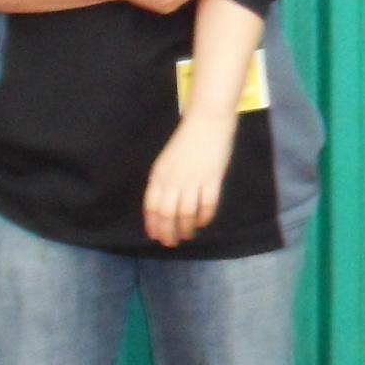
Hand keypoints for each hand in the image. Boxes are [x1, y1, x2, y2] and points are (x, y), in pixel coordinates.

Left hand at [144, 112, 236, 246]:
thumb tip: (161, 206)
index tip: (156, 236)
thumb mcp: (166, 160)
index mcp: (160, 174)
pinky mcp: (213, 179)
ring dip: (186, 228)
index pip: (152, 206)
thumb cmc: (185, 140)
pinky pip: (208, 204)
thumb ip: (163, 181)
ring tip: (187, 235)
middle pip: (168, 213)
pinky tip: (203, 222)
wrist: (207, 122)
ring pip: (187, 213)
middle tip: (171, 242)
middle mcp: (174, 180)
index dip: (153, 224)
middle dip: (168, 231)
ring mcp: (194, 180)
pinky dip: (205, 217)